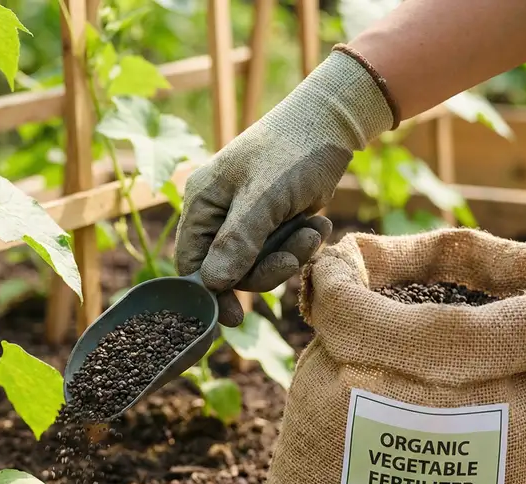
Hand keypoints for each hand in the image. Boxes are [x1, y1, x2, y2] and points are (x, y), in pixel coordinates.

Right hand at [175, 48, 395, 325]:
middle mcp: (216, 214)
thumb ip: (238, 241)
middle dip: (266, 268)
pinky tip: (317, 224)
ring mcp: (244, 220)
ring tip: (314, 230)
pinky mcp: (270, 224)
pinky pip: (278, 254)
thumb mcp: (265, 197)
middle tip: (296, 256)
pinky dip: (299, 245)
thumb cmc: (294, 151)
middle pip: (228, 271)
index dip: (210, 293)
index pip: (191, 263)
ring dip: (289, 255)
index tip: (232, 318)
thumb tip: (213, 285)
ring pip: (257, 266)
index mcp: (201, 203)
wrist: (334, 123)